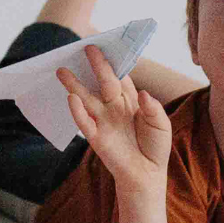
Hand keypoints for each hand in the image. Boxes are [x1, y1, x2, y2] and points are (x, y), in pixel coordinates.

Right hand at [58, 44, 171, 193]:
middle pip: (103, 82)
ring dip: (75, 85)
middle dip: (96, 65)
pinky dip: (77, 111)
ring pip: (87, 98)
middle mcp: (114, 107)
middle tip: (87, 48)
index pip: (121, 77)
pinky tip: (71, 98)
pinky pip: (84, 122)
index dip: (116, 63)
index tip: (109, 47)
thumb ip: (153, 108)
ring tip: (62, 70)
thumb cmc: (155, 147)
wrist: (147, 175)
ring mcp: (104, 121)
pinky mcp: (96, 137)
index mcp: (131, 101)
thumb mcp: (161, 125)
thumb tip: (142, 93)